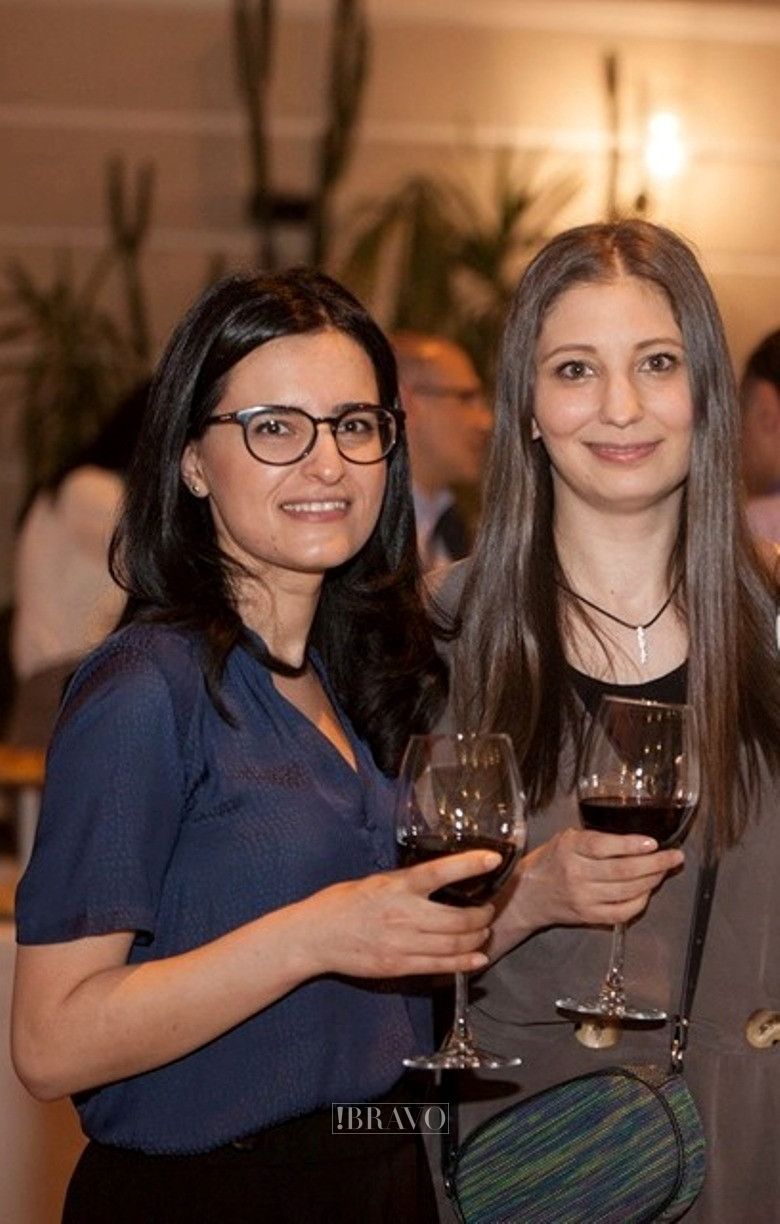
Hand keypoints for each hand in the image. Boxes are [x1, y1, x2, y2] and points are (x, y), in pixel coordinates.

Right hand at [294, 850, 499, 980]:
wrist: (315, 937)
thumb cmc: (342, 903)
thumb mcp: (376, 882)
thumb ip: (406, 883)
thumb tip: (438, 879)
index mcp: (397, 887)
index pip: (440, 872)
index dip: (471, 865)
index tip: (494, 859)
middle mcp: (404, 915)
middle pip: (459, 918)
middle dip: (483, 914)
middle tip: (489, 908)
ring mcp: (403, 944)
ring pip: (455, 944)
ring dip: (477, 937)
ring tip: (483, 931)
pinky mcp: (399, 967)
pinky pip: (441, 967)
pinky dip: (465, 963)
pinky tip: (478, 958)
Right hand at [499, 828, 683, 943]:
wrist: (528, 895)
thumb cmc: (550, 861)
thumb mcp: (566, 838)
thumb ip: (594, 837)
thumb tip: (637, 837)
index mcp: (569, 848)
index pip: (603, 846)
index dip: (631, 845)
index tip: (653, 842)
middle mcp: (575, 874)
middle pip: (622, 871)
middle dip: (655, 864)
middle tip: (674, 856)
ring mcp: (582, 898)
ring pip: (626, 892)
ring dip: (652, 881)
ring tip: (665, 870)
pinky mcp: (588, 916)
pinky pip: (622, 912)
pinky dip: (640, 902)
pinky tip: (647, 891)